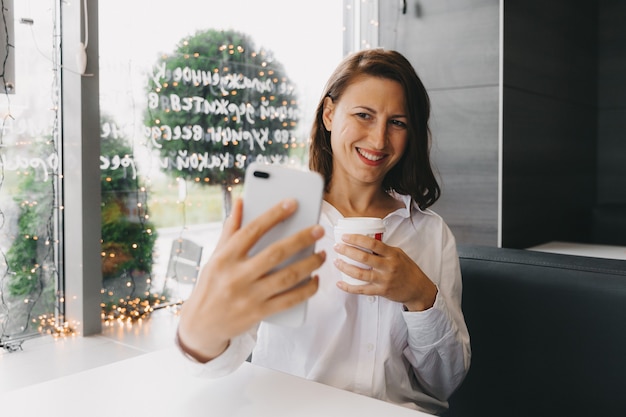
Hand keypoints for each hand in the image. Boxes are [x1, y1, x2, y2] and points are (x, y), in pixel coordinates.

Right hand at [177, 197, 325, 362]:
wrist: (201, 325)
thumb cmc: (212, 284)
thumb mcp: (216, 256)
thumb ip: (231, 229)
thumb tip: (241, 200)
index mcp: (225, 258)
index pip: (252, 230)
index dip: (273, 215)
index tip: (292, 203)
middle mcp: (237, 276)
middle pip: (276, 253)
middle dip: (301, 239)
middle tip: (319, 229)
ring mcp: (249, 296)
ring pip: (287, 277)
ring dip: (310, 264)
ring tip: (322, 254)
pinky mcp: (259, 313)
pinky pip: (290, 300)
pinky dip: (307, 290)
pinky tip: (316, 280)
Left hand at [333, 234, 436, 310]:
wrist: (418, 289)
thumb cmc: (408, 270)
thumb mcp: (399, 254)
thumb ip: (384, 250)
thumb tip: (365, 242)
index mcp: (392, 254)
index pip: (372, 244)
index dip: (357, 239)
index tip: (345, 237)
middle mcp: (388, 267)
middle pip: (363, 258)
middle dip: (347, 251)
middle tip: (337, 247)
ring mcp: (384, 280)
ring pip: (360, 274)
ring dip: (345, 267)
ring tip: (336, 261)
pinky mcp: (381, 291)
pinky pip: (361, 290)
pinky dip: (349, 287)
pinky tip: (340, 283)